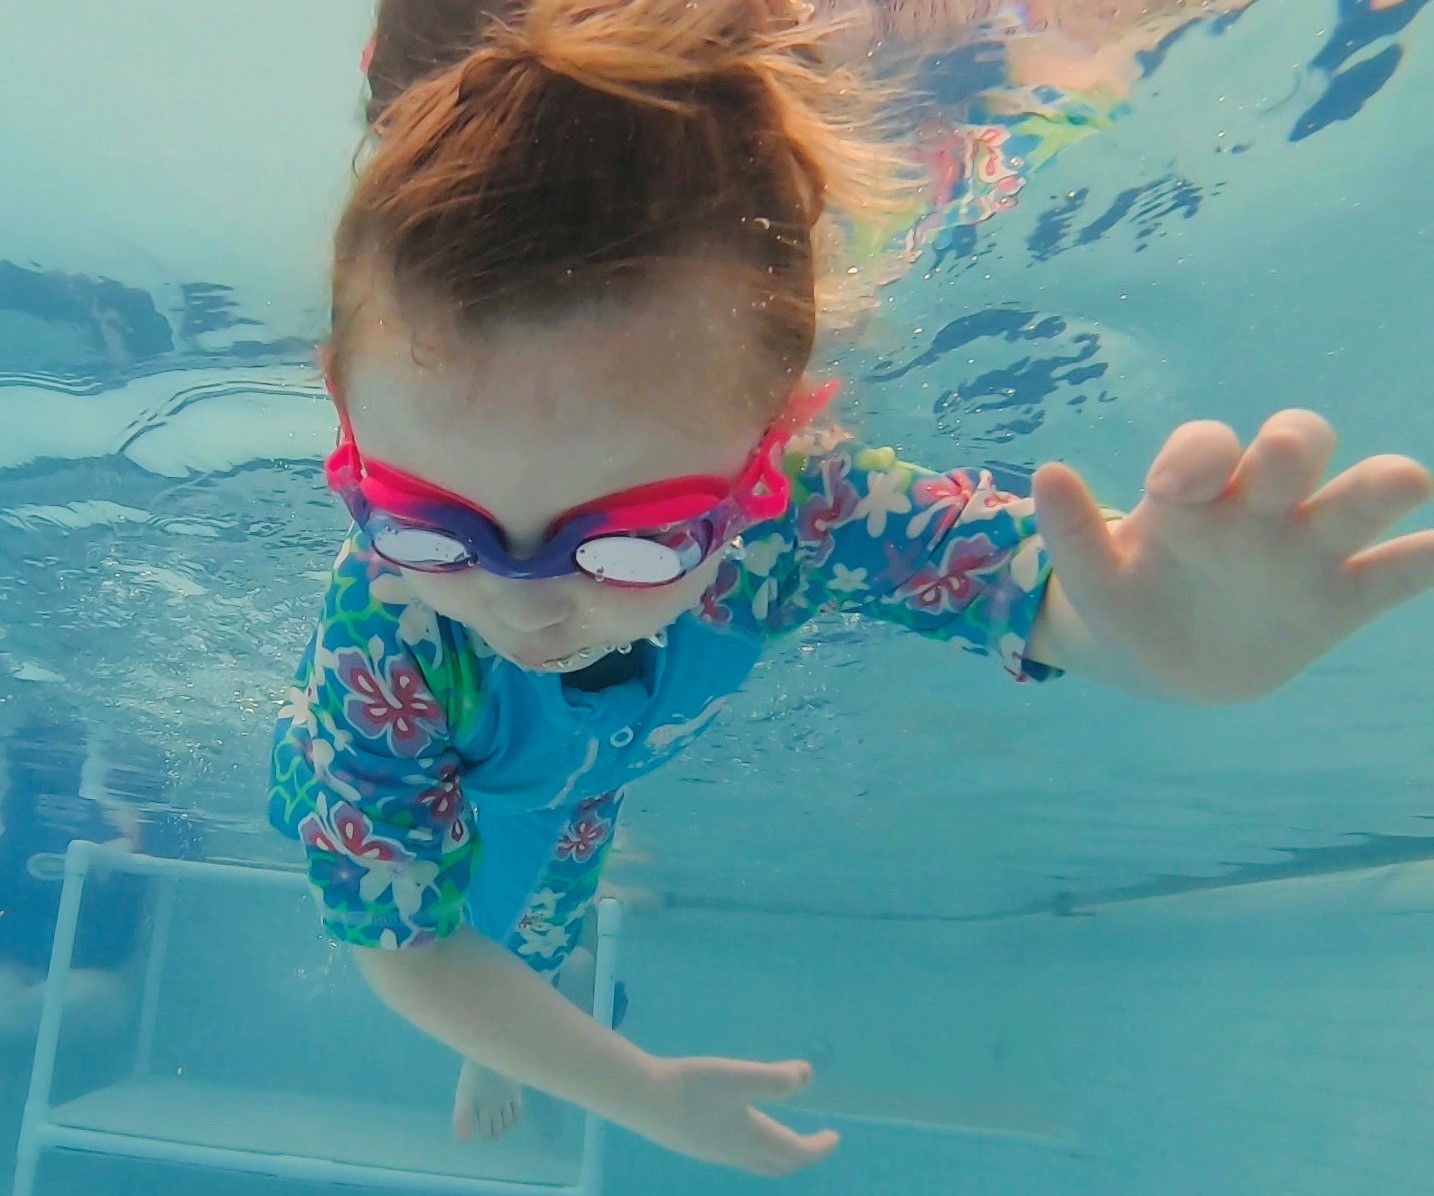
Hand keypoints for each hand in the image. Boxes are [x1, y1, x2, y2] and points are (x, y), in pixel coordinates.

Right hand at [634, 1056, 838, 1176]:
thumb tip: (808, 1075)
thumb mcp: (740, 1076)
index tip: (834, 1137)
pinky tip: (741, 1125)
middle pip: (776, 1165)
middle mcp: (735, 1152)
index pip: (795, 1153)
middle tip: (814, 1143)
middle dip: (799, 1156)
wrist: (641, 1099)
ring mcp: (713, 1152)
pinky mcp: (694, 1143)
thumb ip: (776, 1078)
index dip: (818, 1147)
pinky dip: (753, 1146)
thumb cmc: (693, 1087)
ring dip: (776, 1153)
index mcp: (752, 1138)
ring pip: (754, 1162)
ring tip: (783, 1135)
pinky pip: (736, 1154)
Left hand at [1031, 409, 1433, 701]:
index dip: (1197, 456)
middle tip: (1280, 458)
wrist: (1162, 663)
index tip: (1168, 492)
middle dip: (1294, 442)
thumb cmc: (1128, 602)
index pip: (1209, 447)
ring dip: (1379, 485)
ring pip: (1356, 499)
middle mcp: (1259, 506)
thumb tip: (1047, 473)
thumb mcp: (1092, 579)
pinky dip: (1428, 560)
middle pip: (1296, 448)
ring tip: (1401, 483)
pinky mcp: (1341, 600)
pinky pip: (1396, 574)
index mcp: (1197, 494)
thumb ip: (1072, 535)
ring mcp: (1306, 549)